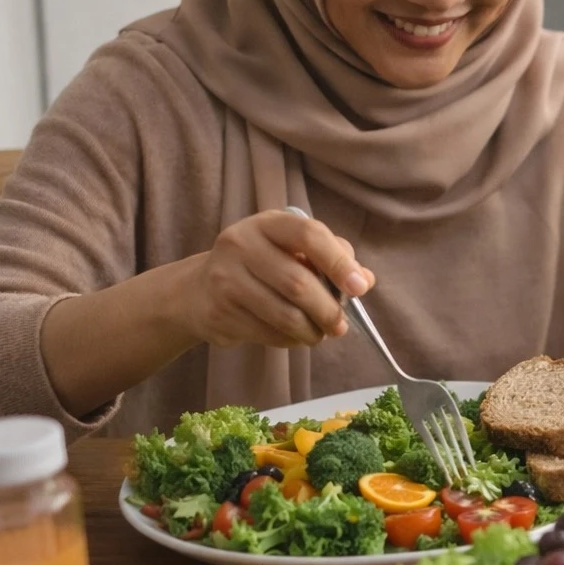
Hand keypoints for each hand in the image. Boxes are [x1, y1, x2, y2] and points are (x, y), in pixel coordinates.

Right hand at [175, 210, 374, 348]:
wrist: (198, 291)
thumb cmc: (261, 267)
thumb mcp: (292, 251)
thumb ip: (331, 259)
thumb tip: (365, 280)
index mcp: (268, 223)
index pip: (309, 235)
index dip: (339, 262)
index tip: (359, 288)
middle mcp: (241, 244)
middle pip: (298, 283)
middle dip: (328, 310)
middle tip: (341, 326)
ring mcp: (226, 278)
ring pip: (284, 314)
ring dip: (311, 331)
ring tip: (319, 334)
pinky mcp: (219, 312)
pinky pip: (267, 333)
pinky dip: (289, 341)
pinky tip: (293, 336)